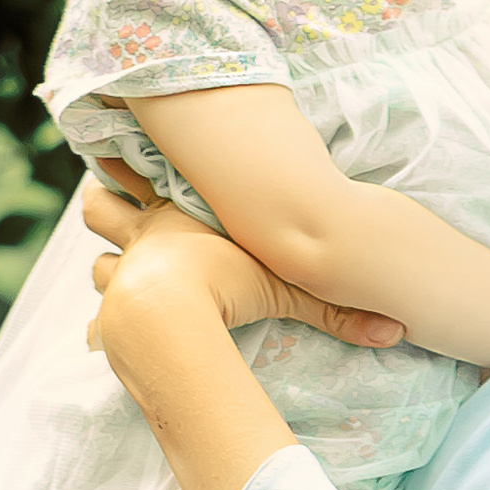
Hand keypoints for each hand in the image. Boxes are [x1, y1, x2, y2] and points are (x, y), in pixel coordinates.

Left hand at [82, 159, 404, 347]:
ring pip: (94, 262)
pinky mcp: (111, 315)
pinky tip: (105, 340)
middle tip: (111, 206)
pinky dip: (99, 329)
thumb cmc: (226, 288)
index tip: (123, 150)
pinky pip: (95, 322)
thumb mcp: (287, 289)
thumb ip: (333, 309)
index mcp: (177, 218)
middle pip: (99, 207)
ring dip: (104, 269)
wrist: (169, 316)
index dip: (129, 161)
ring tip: (118, 277)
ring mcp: (120, 275)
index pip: (145, 175)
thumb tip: (395, 330)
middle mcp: (143, 238)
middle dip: (101, 205)